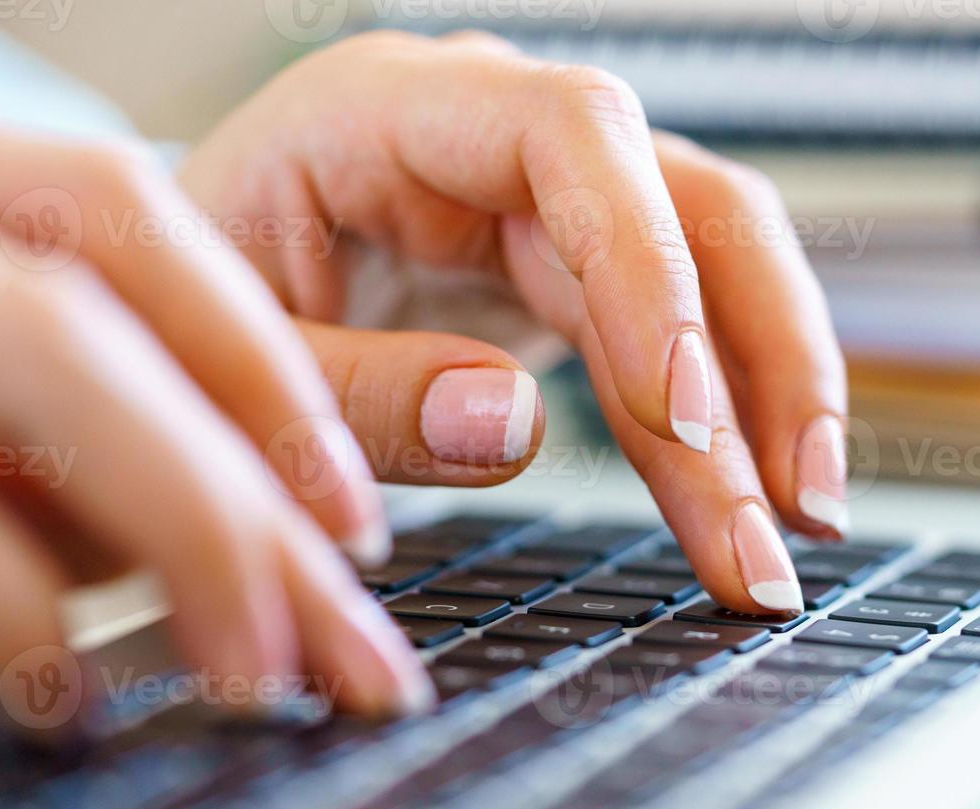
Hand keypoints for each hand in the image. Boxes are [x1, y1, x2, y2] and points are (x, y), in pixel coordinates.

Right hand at [0, 117, 439, 727]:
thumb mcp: (108, 393)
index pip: (113, 211)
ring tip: (256, 680)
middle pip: (62, 321)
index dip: (257, 367)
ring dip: (149, 541)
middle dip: (230, 498)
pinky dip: (0, 608)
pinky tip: (72, 693)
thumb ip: (303, 388)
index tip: (359, 527)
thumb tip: (504, 411)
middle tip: (357, 660)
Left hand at [181, 30, 848, 613]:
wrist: (183, 312)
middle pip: (683, 207)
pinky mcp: (576, 271)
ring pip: (716, 268)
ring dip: (773, 395)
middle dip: (750, 365)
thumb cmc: (182, 320)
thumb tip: (519, 422)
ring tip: (798, 526)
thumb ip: (352, 392)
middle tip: (777, 518)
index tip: (677, 413)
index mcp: (386, 111)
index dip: (645, 265)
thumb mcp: (228, 361)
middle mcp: (493, 139)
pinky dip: (731, 413)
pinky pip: (687, 326)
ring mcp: (548, 202)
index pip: (573, 136)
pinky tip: (761, 489)